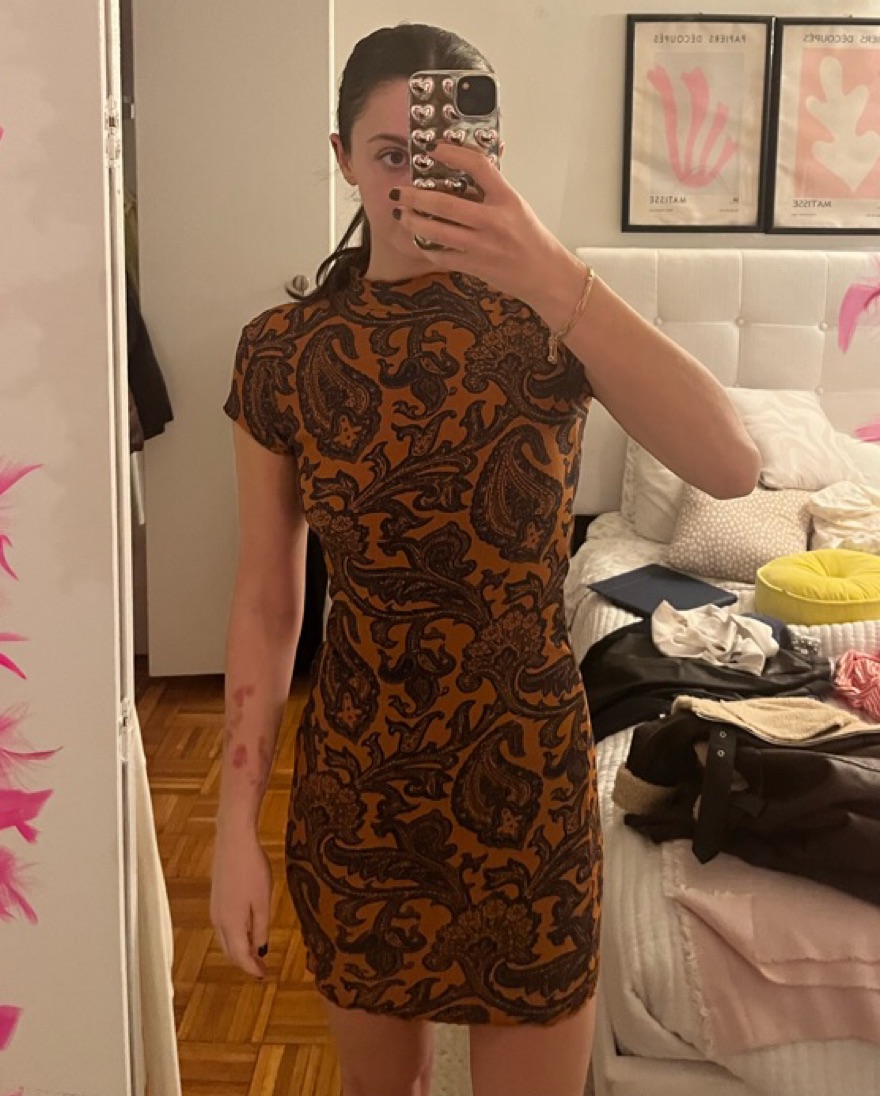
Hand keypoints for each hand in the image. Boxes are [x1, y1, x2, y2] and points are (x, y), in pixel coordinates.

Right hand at [210, 824, 271, 980]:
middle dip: (244, 962)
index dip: (252, 969)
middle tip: (261, 968)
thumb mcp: (263, 901)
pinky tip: (247, 930)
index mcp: (231, 924)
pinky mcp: (216, 897)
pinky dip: (235, 935)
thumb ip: (260, 928)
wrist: (234, 840)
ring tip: (256, 952)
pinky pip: (224, 926)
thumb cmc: (252, 869)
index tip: (264, 976)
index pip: (240, 956)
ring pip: (225, 939)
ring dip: (239, 949)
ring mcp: (215, 908)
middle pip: (229, 951)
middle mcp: (218, 920)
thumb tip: (259, 950)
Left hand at [394, 142, 571, 305]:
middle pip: (446, 204)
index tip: (435, 149)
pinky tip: (418, 239)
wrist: (545, 275)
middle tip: (399, 191)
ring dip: (414, 221)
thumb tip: (469, 169)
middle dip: (416, 196)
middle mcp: (494, 221)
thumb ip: (493, 190)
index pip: (478, 167)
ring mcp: (482, 246)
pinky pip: (442, 256)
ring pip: (438, 231)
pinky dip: (427, 247)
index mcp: (507, 200)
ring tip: (402, 213)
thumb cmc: (532, 240)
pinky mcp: (475, 266)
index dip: (453, 154)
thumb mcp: (517, 206)